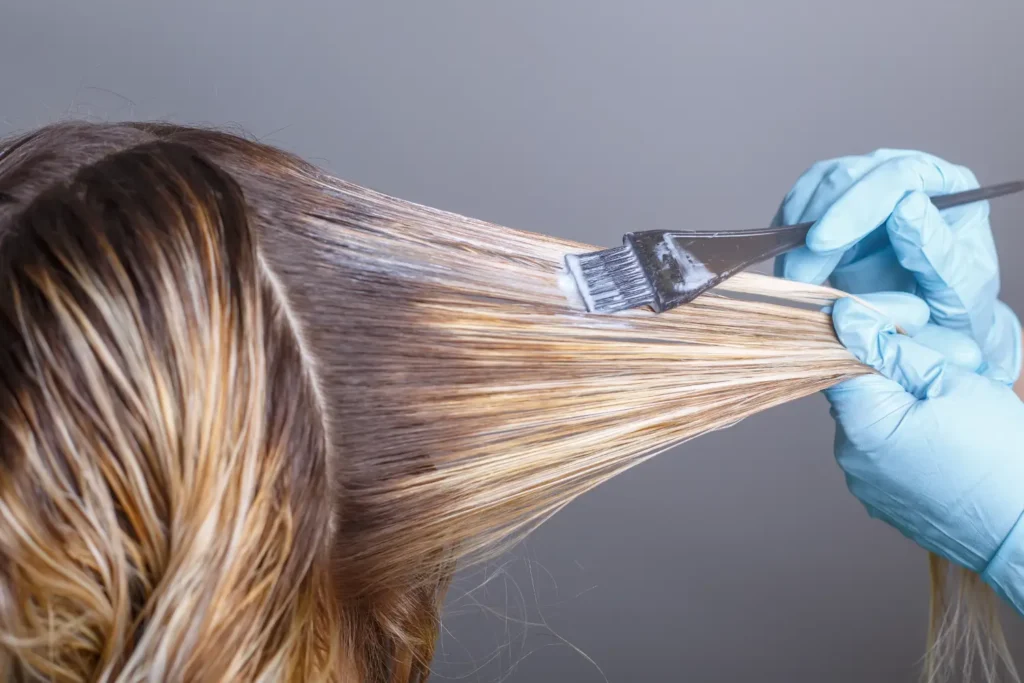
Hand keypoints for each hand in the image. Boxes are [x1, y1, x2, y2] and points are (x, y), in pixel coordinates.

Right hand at [773, 149, 1020, 383]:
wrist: (934, 324)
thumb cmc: (956, 307)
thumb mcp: (960, 289)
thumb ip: (937, 252)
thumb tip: (907, 206)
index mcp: (949, 184)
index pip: (898, 175)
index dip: (854, 206)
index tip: (821, 244)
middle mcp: (906, 175)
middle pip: (850, 175)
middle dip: (817, 223)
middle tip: (800, 275)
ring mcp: (868, 186)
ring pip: (818, 185)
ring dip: (797, 230)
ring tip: (795, 278)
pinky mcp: (836, 206)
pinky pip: (801, 205)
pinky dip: (788, 236)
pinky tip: (791, 268)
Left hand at [827, 293, 1023, 610]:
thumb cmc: (1001, 458)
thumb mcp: (954, 383)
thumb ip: (895, 349)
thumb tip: (848, 320)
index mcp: (861, 423)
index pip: (840, 356)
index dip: (876, 331)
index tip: (911, 321)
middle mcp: (851, 456)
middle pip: (861, 388)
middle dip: (902, 367)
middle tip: (957, 363)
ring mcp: (866, 483)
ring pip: (877, 419)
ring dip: (910, 401)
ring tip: (961, 405)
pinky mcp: (885, 501)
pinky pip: (887, 452)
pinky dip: (912, 434)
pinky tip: (952, 436)